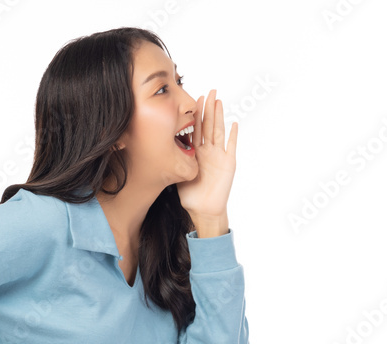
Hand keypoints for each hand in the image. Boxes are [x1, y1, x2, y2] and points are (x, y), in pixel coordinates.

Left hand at [176, 89, 237, 217]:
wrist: (203, 210)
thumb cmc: (190, 195)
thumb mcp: (177, 173)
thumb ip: (171, 161)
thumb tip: (152, 149)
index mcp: (196, 152)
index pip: (196, 128)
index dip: (196, 114)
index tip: (194, 98)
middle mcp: (208, 151)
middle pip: (209, 125)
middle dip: (208, 108)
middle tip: (209, 91)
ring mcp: (219, 156)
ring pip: (219, 131)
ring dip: (219, 116)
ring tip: (218, 101)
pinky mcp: (228, 164)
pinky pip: (231, 147)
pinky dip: (233, 136)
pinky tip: (234, 124)